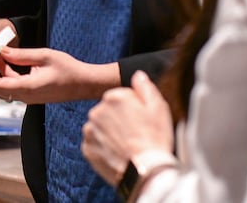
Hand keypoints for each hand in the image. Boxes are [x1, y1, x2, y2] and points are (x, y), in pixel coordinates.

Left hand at [0, 46, 118, 103]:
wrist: (85, 83)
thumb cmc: (69, 70)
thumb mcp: (44, 56)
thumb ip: (21, 54)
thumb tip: (1, 50)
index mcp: (27, 88)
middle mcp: (25, 96)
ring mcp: (28, 97)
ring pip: (3, 85)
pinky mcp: (30, 94)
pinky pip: (12, 85)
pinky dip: (6, 73)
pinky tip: (6, 59)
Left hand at [82, 71, 174, 185]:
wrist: (147, 171)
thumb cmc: (155, 138)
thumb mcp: (158, 107)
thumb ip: (145, 87)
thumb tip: (137, 75)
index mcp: (113, 97)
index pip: (120, 97)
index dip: (133, 109)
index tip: (142, 121)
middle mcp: (96, 111)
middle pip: (108, 112)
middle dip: (119, 120)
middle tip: (136, 134)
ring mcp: (90, 130)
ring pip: (100, 127)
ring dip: (110, 134)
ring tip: (128, 146)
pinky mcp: (87, 148)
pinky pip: (95, 144)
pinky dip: (104, 148)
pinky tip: (118, 153)